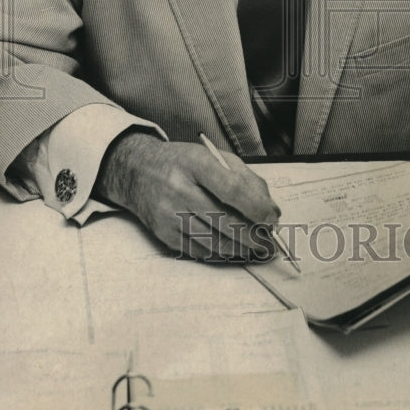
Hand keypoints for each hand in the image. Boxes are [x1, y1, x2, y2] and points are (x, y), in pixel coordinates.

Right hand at [94, 132, 280, 260]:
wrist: (137, 171)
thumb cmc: (183, 163)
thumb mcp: (214, 157)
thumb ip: (246, 179)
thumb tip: (270, 210)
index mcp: (195, 163)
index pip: (231, 188)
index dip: (256, 207)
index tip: (272, 219)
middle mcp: (179, 189)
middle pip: (224, 220)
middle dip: (254, 236)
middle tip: (270, 243)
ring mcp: (169, 214)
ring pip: (215, 241)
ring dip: (242, 249)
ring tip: (257, 248)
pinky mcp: (164, 234)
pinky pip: (200, 251)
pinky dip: (222, 253)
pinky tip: (234, 249)